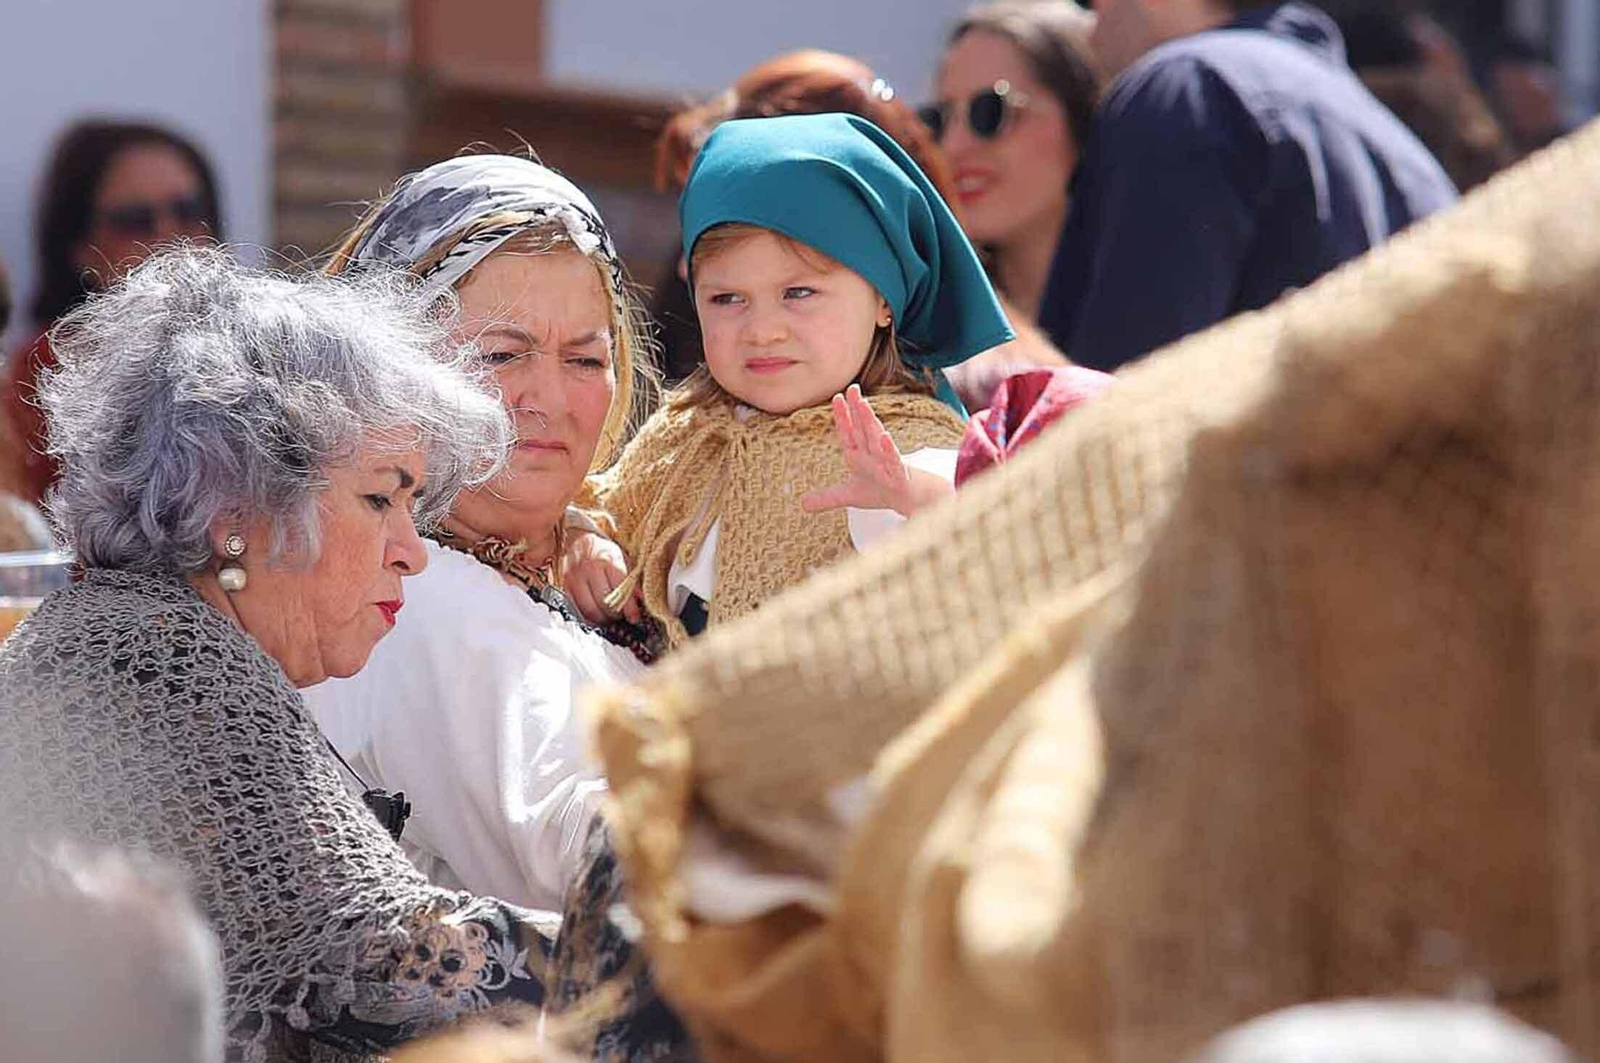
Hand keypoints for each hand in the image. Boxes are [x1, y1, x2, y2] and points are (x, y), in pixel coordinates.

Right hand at [563, 529, 639, 623]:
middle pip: (604, 604)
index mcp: (608, 560)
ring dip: (602, 619)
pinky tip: (597, 614)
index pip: (620, 590)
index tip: (634, 617)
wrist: (579, 541)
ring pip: (589, 610)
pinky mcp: (565, 587)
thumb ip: (633, 581)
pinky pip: (577, 610)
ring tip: (610, 616)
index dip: (629, 608)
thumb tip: (642, 601)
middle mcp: (589, 569)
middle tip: (622, 616)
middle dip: (616, 615)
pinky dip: (589, 617)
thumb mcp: (624, 560)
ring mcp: (574, 579)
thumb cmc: (604, 552)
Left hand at [801, 385, 952, 517]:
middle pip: (863, 427)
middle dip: (857, 408)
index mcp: (858, 454)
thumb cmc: (881, 491)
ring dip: (869, 421)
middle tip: (852, 388)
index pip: (848, 432)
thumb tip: (803, 504)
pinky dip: (888, 448)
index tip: (837, 398)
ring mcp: (885, 461)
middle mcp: (871, 453)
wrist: (907, 501)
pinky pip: (892, 458)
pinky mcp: (897, 472)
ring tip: (863, 404)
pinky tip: (884, 436)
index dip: (842, 416)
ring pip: (876, 437)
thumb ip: (827, 497)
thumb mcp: (849, 496)